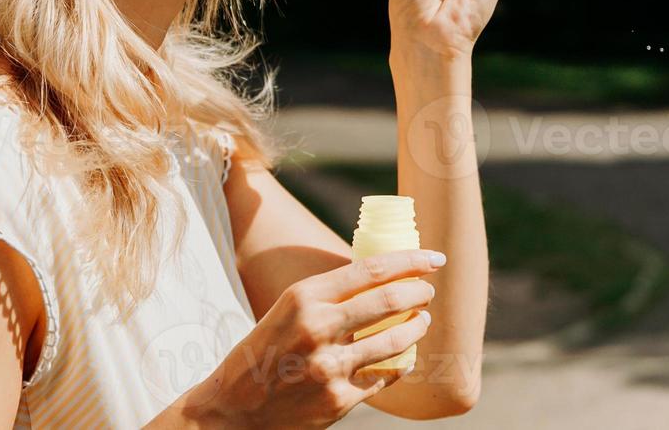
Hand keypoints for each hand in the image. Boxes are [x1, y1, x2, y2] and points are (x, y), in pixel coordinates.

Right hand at [188, 250, 441, 428]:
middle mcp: (317, 328)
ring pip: (395, 340)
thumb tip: (381, 276)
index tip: (434, 259)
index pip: (371, 270)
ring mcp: (329, 367)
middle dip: (419, 293)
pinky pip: (384, 376)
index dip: (410, 262)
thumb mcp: (289, 309)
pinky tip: (405, 359)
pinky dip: (400, 364)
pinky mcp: (338, 400)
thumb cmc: (264, 351)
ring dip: (417, 327)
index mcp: (304, 297)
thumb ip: (330, 295)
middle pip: (389, 301)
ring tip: (422, 321)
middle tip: (428, 292)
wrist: (234, 409)